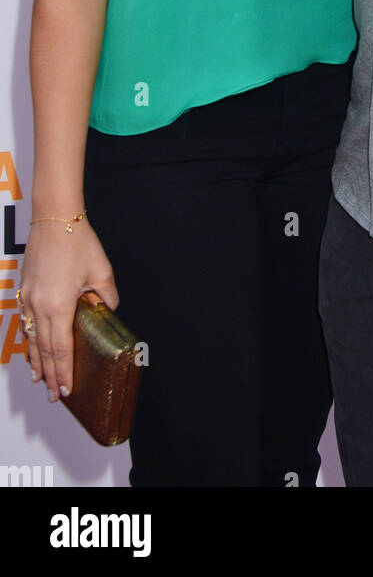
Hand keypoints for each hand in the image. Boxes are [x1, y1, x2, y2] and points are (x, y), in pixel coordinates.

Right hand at [18, 219, 118, 402]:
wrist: (54, 219)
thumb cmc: (78, 242)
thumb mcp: (102, 272)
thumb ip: (106, 296)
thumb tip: (106, 309)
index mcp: (59, 306)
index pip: (61, 349)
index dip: (64, 371)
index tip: (66, 389)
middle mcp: (39, 306)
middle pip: (44, 349)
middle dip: (50, 374)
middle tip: (54, 395)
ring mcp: (28, 299)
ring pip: (31, 338)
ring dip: (36, 361)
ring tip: (40, 380)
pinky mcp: (23, 290)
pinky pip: (24, 322)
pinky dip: (28, 340)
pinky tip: (30, 348)